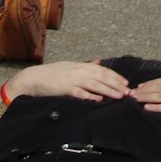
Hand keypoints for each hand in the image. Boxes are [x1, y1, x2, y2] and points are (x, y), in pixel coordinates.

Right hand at [8, 62, 128, 102]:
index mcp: (80, 65)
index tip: (125, 83)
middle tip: (128, 91)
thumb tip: (98, 62)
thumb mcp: (69, 67)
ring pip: (95, 84)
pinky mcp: (64, 88)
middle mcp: (78, 70)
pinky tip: (99, 99)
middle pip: (102, 77)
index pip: (102, 70)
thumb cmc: (50, 75)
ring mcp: (72, 79)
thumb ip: (85, 66)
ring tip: (119, 96)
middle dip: (116, 84)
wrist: (32, 78)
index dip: (115, 76)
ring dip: (108, 90)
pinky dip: (90, 95)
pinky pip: (80, 92)